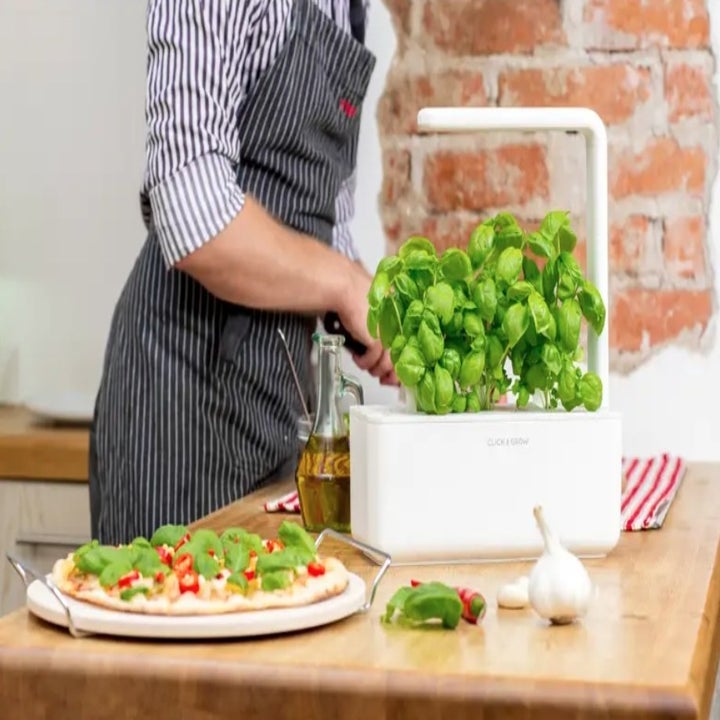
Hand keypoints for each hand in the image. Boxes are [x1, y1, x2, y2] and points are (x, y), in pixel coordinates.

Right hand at [337, 261, 398, 385]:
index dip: (402, 367)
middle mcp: (398, 330)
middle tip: (383, 380)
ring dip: (374, 369)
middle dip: (390, 376)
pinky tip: (358, 358)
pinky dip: (363, 363)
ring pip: (385, 365)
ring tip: (366, 365)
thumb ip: (383, 330)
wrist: (349, 290)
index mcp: (402, 323)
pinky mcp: (376, 341)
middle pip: (400, 362)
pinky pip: (371, 361)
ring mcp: (389, 336)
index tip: (397, 377)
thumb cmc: (360, 297)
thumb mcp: (377, 315)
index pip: (408, 352)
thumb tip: (382, 350)